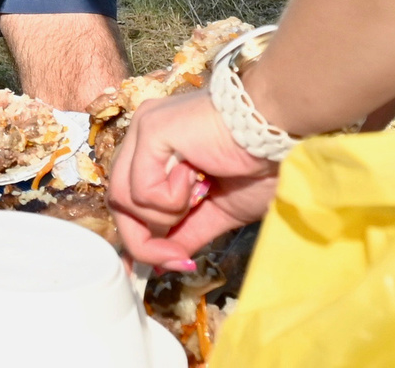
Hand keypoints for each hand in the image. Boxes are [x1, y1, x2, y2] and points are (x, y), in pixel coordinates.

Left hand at [106, 86, 279, 266]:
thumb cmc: (257, 164)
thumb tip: (161, 265)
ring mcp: (143, 129)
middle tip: (180, 256)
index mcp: (154, 150)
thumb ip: (184, 233)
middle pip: (118, 202)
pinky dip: (171, 199)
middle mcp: (141, 135)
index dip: (140, 238)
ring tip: (199, 195)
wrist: (277, 136)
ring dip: (165, 215)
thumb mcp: (217, 211)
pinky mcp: (151, 129)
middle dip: (146, 240)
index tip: (168, 263)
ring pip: (124, 198)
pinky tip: (198, 176)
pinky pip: (141, 188)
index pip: (126, 200)